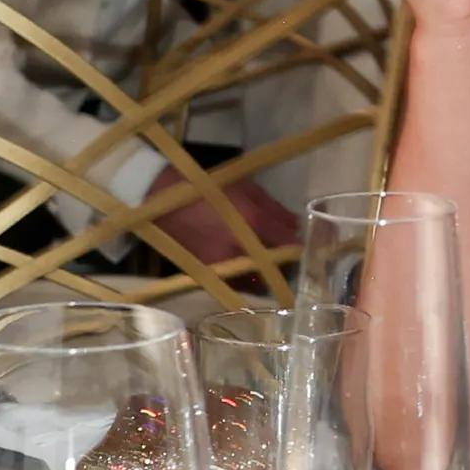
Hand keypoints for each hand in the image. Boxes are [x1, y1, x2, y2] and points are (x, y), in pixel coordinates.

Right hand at [145, 165, 300, 268]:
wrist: (161, 199)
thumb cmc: (208, 188)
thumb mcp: (246, 189)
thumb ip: (274, 209)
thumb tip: (296, 225)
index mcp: (253, 222)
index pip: (287, 242)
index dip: (300, 247)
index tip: (309, 248)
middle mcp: (240, 247)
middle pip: (273, 268)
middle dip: (283, 266)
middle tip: (287, 260)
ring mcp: (222, 263)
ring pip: (253, 280)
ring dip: (262, 276)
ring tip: (265, 265)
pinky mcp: (206, 273)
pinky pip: (233, 281)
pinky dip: (242, 277)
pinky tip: (243, 268)